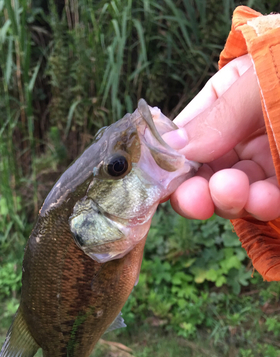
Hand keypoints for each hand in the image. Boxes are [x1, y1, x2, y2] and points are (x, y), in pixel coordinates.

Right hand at [162, 55, 279, 220]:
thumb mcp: (267, 78)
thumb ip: (220, 114)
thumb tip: (169, 146)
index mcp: (233, 98)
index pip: (190, 132)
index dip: (172, 157)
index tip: (158, 179)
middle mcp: (246, 133)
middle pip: (207, 169)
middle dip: (198, 187)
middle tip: (192, 198)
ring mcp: (270, 163)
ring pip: (235, 192)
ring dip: (230, 198)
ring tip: (233, 193)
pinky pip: (268, 204)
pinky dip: (263, 207)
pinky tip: (266, 200)